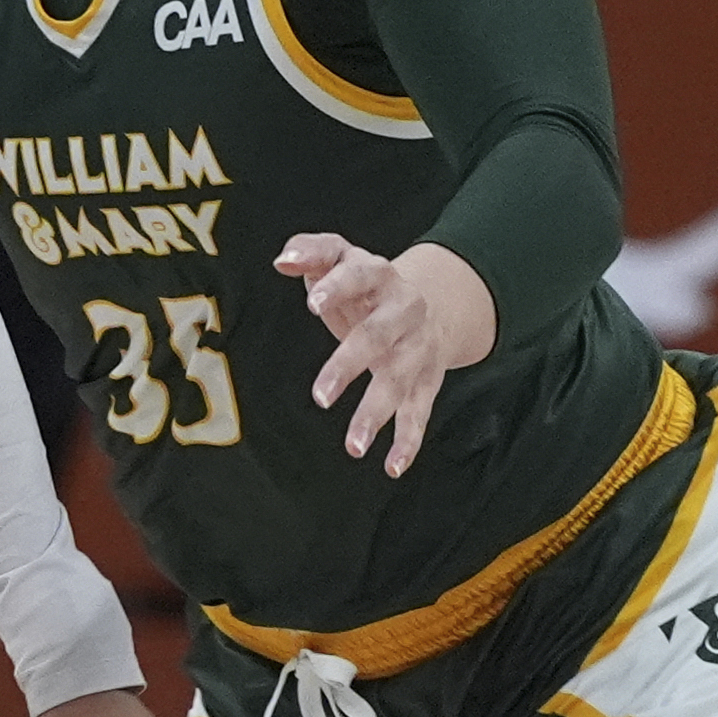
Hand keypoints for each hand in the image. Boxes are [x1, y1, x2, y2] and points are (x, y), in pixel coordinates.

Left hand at [277, 234, 496, 478]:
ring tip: (353, 446)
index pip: (358, 274)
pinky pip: (420, 412)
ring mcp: (418, 347)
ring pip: (400, 380)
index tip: (312, 303)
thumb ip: (311, 251)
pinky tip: (392, 465)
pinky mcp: (427, 380)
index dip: (336, 287)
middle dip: (349, 365)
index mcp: (378, 274)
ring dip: (377, 413)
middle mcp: (403, 311)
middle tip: (319, 395)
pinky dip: (409, 440)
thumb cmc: (365, 283)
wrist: (434, 301)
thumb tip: (283, 259)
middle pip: (377, 336)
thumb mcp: (341, 256)